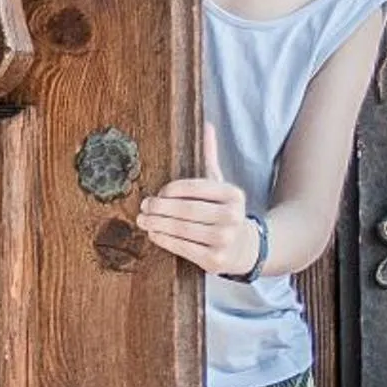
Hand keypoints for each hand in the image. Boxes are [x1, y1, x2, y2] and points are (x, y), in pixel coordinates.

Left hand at [137, 124, 261, 274]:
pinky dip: (165, 240)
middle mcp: (232, 217)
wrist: (243, 248)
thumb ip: (209, 157)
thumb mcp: (219, 184)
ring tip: (142, 220)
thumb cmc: (223, 211)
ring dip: (157, 224)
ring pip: (182, 229)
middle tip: (144, 206)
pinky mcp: (215, 261)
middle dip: (159, 208)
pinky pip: (183, 248)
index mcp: (233, 194)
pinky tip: (154, 234)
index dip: (170, 190)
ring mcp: (225, 240)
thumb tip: (206, 125)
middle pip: (186, 210)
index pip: (194, 187)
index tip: (157, 192)